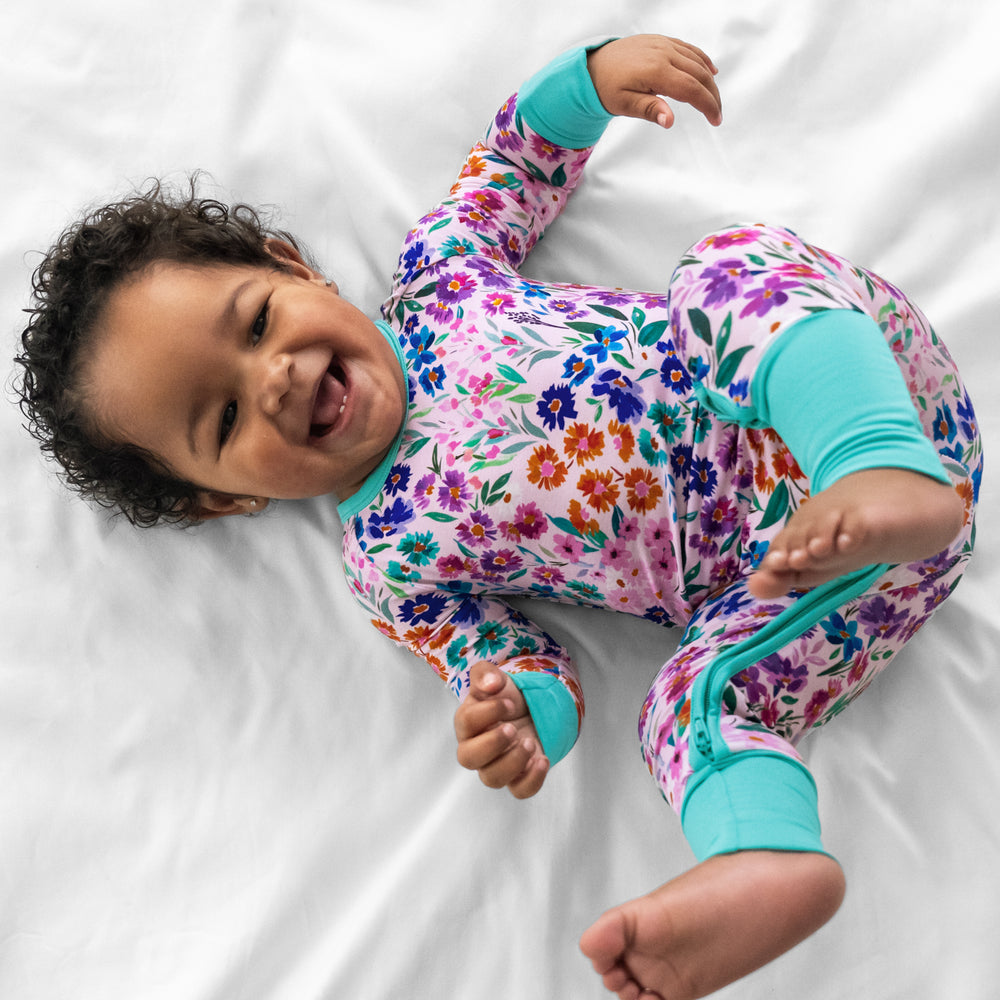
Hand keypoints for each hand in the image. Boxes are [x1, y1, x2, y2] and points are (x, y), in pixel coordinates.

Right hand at [454, 661, 549, 798]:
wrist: (529, 710)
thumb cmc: (506, 697)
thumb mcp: (495, 679)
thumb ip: (485, 674)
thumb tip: (490, 684)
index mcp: (467, 722)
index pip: (466, 723)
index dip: (487, 713)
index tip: (509, 703)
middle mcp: (476, 748)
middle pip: (468, 759)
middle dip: (492, 744)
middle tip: (512, 729)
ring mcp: (496, 766)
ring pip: (492, 779)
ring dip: (512, 763)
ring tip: (530, 742)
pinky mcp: (517, 777)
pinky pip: (519, 791)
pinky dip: (532, 780)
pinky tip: (543, 760)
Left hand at [587, 34, 721, 127]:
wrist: (593, 66)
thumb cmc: (606, 88)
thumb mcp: (624, 105)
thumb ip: (649, 110)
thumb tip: (669, 120)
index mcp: (655, 71)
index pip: (691, 89)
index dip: (707, 105)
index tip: (715, 120)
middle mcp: (663, 53)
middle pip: (699, 74)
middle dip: (712, 96)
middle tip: (717, 115)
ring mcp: (664, 44)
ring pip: (697, 61)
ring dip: (709, 81)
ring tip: (713, 100)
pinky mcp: (662, 41)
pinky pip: (689, 49)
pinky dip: (702, 60)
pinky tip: (711, 71)